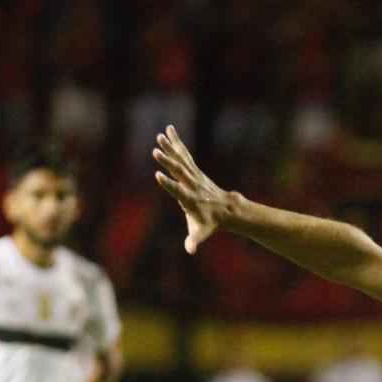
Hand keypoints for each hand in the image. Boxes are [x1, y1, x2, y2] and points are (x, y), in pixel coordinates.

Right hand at [151, 125, 228, 253]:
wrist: (225, 210)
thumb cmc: (209, 223)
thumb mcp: (201, 233)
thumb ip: (194, 241)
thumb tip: (191, 251)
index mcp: (190, 199)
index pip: (178, 191)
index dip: (168, 184)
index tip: (158, 175)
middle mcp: (192, 184)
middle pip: (178, 171)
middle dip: (167, 162)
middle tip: (156, 151)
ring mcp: (193, 175)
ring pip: (181, 159)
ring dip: (170, 147)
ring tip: (159, 136)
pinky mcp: (193, 169)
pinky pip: (184, 154)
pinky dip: (176, 142)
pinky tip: (168, 130)